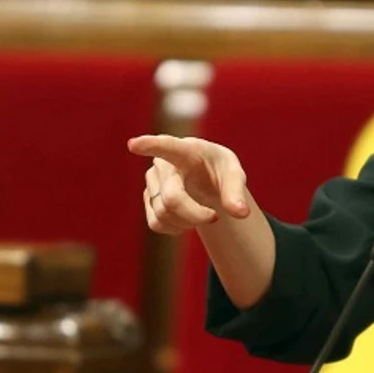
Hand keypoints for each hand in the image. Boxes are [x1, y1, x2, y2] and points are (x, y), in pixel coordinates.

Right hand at [127, 134, 250, 234]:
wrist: (205, 178)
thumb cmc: (218, 170)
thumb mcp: (234, 175)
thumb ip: (237, 192)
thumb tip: (240, 213)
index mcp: (186, 150)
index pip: (166, 146)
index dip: (149, 145)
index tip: (133, 144)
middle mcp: (163, 163)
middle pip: (172, 199)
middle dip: (195, 215)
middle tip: (214, 217)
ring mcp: (152, 181)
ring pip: (163, 214)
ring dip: (188, 222)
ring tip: (202, 214)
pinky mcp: (147, 198)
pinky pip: (156, 223)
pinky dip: (175, 228)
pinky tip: (186, 220)